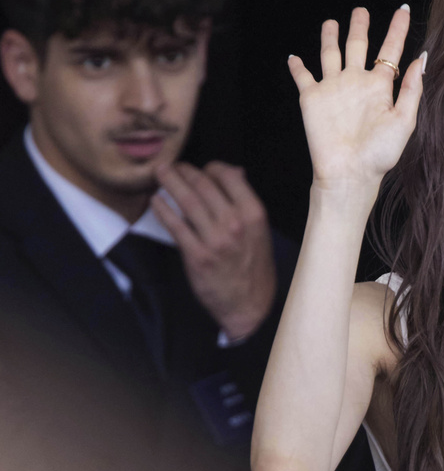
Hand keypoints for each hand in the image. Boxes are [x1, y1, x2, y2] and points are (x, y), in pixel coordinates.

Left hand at [152, 161, 276, 340]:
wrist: (249, 304)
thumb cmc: (255, 266)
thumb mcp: (260, 231)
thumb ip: (246, 202)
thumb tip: (235, 172)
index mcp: (254, 214)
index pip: (230, 177)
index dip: (212, 167)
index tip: (201, 169)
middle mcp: (235, 223)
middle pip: (204, 185)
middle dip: (184, 171)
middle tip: (171, 165)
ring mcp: (215, 239)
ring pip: (187, 201)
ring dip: (170, 182)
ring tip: (160, 172)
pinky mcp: (196, 255)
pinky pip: (175, 225)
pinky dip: (163, 209)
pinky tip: (156, 200)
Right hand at [289, 6, 424, 188]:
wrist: (350, 172)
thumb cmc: (380, 153)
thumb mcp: (404, 120)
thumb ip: (412, 89)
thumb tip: (421, 57)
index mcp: (380, 87)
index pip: (390, 50)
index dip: (397, 29)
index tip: (403, 9)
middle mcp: (356, 83)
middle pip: (358, 46)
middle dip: (360, 27)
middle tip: (361, 10)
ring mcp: (333, 89)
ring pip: (330, 55)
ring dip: (329, 38)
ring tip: (331, 22)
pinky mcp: (312, 98)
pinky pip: (303, 77)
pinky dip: (297, 66)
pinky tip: (293, 57)